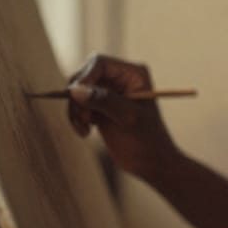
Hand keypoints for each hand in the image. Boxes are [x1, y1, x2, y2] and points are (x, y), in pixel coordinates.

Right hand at [66, 52, 177, 180]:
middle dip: (78, 98)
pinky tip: (85, 132)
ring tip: (84, 130)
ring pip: (78, 92)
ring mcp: (109, 92)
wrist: (151, 163)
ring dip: (76, 110)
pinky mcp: (100, 107)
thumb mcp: (127, 118)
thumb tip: (76, 89)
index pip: (99, 63)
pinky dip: (77, 117)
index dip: (85, 78)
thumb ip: (103, 100)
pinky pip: (79, 105)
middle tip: (83, 120)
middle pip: (84, 76)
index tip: (77, 98)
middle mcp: (120, 78)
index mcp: (133, 74)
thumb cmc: (147, 140)